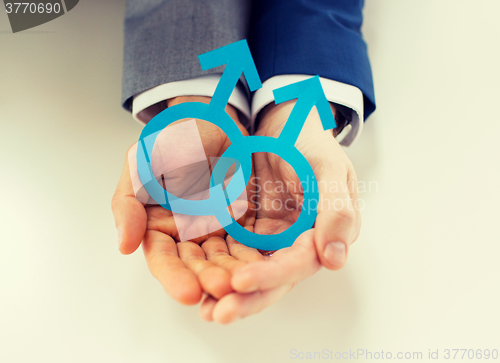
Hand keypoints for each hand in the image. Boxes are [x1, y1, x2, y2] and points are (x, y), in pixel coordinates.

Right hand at [111, 96, 257, 303]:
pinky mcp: (241, 222)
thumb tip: (124, 246)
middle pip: (195, 265)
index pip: (163, 258)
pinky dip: (253, 257)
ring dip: (232, 274)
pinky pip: (247, 243)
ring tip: (242, 284)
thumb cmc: (170, 142)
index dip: (174, 277)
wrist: (210, 123)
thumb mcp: (140, 167)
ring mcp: (215, 230)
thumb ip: (129, 205)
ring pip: (223, 259)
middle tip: (221, 288)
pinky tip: (261, 268)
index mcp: (158, 227)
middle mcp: (186, 235)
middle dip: (207, 279)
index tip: (188, 292)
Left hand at [200, 101, 361, 322]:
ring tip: (202, 308)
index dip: (271, 276)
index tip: (241, 281)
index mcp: (322, 234)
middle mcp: (296, 244)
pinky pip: (231, 253)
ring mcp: (270, 239)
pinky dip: (217, 268)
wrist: (284, 126)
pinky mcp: (248, 231)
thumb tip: (334, 259)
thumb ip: (336, 209)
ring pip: (250, 272)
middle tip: (217, 312)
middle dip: (246, 298)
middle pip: (272, 279)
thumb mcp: (328, 168)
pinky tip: (197, 281)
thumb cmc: (310, 143)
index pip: (298, 263)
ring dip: (228, 292)